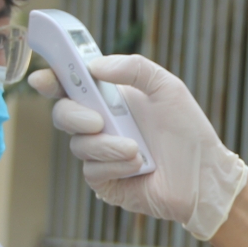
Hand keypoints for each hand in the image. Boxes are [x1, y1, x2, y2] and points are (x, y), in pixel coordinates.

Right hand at [28, 54, 247, 239]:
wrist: (204, 175)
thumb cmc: (189, 131)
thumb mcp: (167, 88)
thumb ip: (134, 68)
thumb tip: (95, 65)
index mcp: (110, 99)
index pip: (71, 85)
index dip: (51, 79)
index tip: (43, 79)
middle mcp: (101, 125)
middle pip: (63, 114)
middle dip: (74, 115)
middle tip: (98, 120)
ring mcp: (100, 154)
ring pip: (78, 145)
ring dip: (107, 145)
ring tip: (137, 149)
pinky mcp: (105, 181)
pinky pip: (92, 170)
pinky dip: (115, 165)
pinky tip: (138, 165)